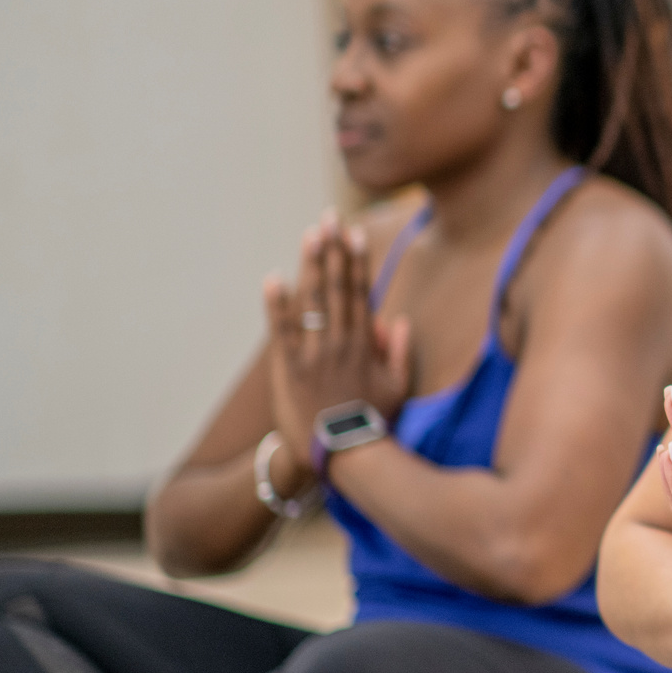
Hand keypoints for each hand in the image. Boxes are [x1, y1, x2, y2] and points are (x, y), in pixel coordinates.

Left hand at [263, 211, 411, 469]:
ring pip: (312, 301)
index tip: (353, 234)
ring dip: (310, 265)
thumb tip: (396, 319)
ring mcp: (313, 354)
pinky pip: (282, 330)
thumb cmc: (373, 423)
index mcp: (365, 344)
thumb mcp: (398, 388)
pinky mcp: (289, 369)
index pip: (360, 293)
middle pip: (336, 287)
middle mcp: (340, 342)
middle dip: (332, 250)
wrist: (343, 454)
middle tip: (328, 218)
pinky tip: (273, 278)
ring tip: (309, 235)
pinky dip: (276, 304)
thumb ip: (399, 352)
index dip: (356, 261)